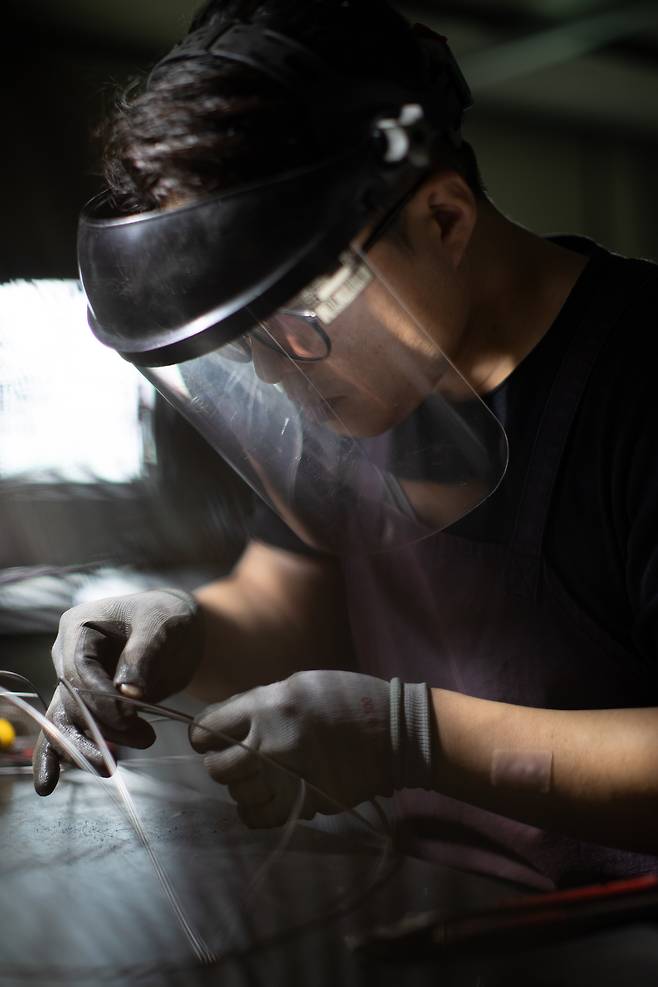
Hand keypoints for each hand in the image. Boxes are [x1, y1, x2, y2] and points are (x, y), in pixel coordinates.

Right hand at [33, 588, 202, 795]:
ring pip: (66, 721)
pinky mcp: (86, 705)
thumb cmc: (167, 617)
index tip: (130, 715)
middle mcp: (67, 656)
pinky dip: (57, 756)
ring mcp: (73, 682)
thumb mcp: (161, 624)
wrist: (177, 630)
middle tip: (141, 740)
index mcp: (78, 628)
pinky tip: (47, 783)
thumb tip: (128, 691)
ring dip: (85, 747)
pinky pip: (67, 730)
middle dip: (102, 727)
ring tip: (110, 767)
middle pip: (72, 701)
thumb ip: (143, 654)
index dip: (101, 698)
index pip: (79, 670)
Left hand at [189, 670, 431, 827]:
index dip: (203, 734)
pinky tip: (265, 797)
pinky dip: (255, 810)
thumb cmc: (347, 698)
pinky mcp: (305, 803)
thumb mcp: (300, 684)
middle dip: (218, 762)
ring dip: (240, 785)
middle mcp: (271, 744)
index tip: (209, 737)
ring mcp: (287, 778)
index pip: (208, 728)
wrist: (394, 732)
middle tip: (230, 758)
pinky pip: (260, 817)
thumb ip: (261, 703)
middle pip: (217, 767)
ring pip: (237, 794)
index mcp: (268, 706)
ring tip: (255, 775)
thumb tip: (230, 723)